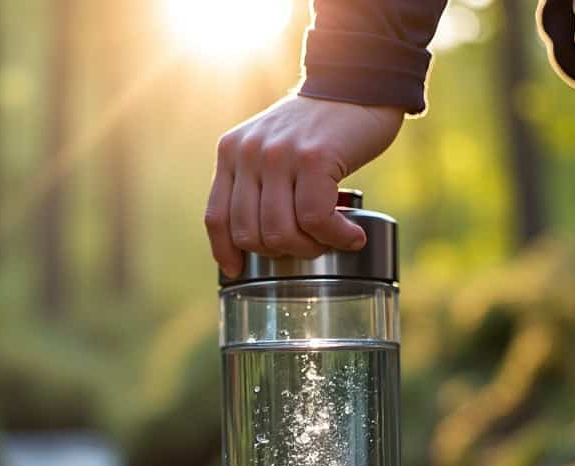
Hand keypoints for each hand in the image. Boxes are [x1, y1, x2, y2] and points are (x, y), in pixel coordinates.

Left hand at [205, 95, 404, 276]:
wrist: (358, 86)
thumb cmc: (318, 129)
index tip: (237, 270)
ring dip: (309, 248)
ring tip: (330, 239)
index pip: (216, 218)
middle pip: (249, 234)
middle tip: (309, 244)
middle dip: (281, 252)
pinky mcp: (313, 158)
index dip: (225, 252)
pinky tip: (351, 235)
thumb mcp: (270, 147)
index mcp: (231, 152)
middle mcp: (248, 152)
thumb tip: (251, 242)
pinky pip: (315, 219)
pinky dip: (336, 236)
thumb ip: (255, 182)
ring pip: (280, 233)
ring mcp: (279, 154)